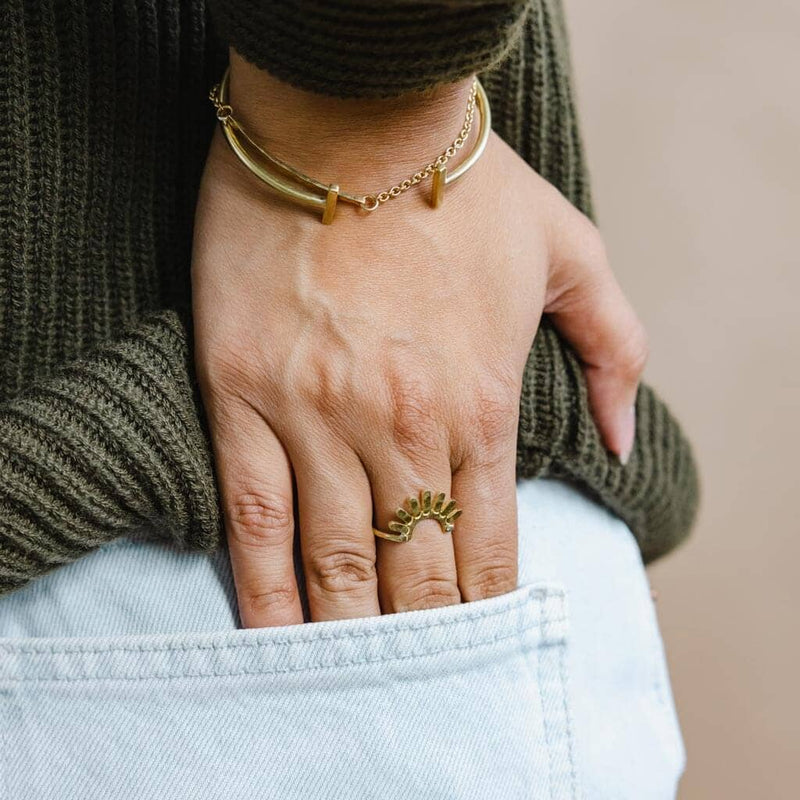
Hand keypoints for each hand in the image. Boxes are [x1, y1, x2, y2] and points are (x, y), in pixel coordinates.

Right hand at [191, 53, 646, 626]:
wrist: (347, 121)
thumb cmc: (458, 185)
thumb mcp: (569, 249)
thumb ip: (616, 348)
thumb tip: (623, 441)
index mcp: (481, 402)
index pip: (487, 543)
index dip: (483, 610)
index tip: (477, 656)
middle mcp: (401, 425)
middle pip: (414, 569)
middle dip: (421, 639)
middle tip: (421, 691)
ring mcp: (316, 415)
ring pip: (336, 557)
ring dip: (349, 631)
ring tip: (354, 682)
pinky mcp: (243, 393)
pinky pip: (254, 512)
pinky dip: (265, 584)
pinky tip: (276, 632)